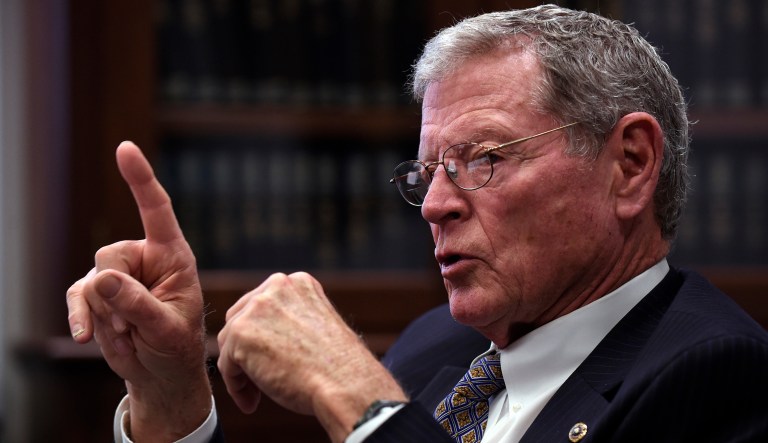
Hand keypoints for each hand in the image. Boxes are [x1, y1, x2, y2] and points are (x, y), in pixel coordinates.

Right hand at [65, 141, 210, 440]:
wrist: (161, 372)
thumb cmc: (176, 346)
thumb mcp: (166, 328)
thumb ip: (137, 304)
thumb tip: (102, 277)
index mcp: (173, 255)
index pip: (156, 210)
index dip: (140, 179)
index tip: (125, 148)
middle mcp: (144, 257)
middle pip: (110, 256)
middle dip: (117, 294)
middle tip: (137, 326)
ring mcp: (118, 275)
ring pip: (92, 280)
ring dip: (106, 314)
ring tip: (131, 334)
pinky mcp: (97, 293)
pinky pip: (78, 296)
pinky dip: (80, 317)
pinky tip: (86, 337)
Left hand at [217, 272, 407, 442]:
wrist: (344, 382)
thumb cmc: (338, 366)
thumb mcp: (317, 326)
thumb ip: (290, 320)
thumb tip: (262, 337)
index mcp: (297, 282)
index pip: (262, 306)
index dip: (261, 337)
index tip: (271, 361)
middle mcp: (276, 286)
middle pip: (240, 319)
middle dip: (245, 352)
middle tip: (259, 381)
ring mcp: (257, 308)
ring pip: (230, 343)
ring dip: (240, 371)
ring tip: (256, 396)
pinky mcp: (241, 333)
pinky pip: (226, 365)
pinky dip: (236, 387)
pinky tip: (252, 403)